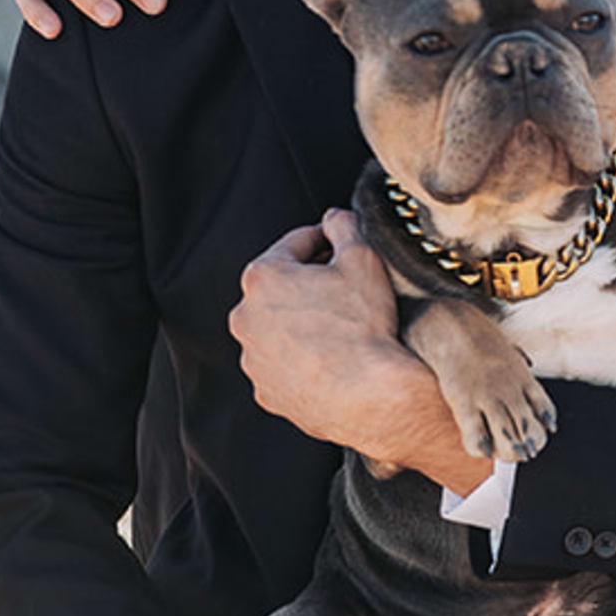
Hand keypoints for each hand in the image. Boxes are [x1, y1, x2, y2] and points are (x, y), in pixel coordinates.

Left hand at [231, 211, 485, 492]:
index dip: (325, 241)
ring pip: (279, 329)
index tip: (342, 247)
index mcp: (262, 277)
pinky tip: (332, 360)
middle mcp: (245, 317)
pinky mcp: (266, 391)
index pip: (296, 245)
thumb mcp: (363, 260)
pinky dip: (302, 360)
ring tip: (341, 331)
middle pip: (282, 288)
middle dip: (310, 285)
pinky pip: (284, 365)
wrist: (369, 396)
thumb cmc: (363, 328)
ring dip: (303, 323)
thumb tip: (334, 219)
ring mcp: (253, 358)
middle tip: (346, 291)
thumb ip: (344, 227)